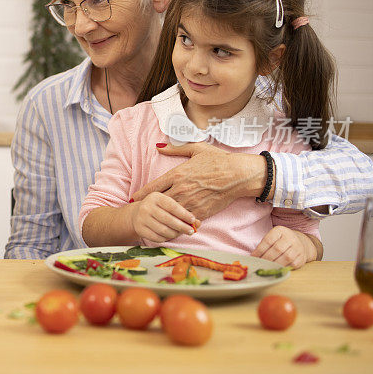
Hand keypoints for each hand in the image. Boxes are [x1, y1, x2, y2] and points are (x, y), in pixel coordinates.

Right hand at [129, 192, 197, 242]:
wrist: (136, 214)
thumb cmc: (158, 208)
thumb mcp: (168, 205)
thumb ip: (182, 212)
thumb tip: (198, 223)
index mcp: (155, 197)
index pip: (172, 206)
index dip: (184, 214)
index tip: (193, 220)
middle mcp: (147, 207)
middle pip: (168, 219)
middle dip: (182, 227)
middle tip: (191, 231)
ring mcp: (141, 218)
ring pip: (163, 230)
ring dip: (175, 234)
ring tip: (180, 233)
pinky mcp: (140, 229)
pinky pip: (157, 237)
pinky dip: (166, 238)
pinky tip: (170, 236)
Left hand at [131, 142, 265, 220]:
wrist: (239, 175)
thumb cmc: (218, 160)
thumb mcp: (196, 149)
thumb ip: (176, 149)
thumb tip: (159, 147)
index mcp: (178, 174)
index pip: (154, 186)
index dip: (142, 194)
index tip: (134, 198)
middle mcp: (181, 189)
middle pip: (158, 202)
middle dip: (148, 207)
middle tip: (140, 212)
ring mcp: (191, 202)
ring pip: (170, 213)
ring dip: (161, 217)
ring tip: (151, 222)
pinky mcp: (201, 211)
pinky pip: (185, 220)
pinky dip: (177, 223)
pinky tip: (171, 227)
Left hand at [251, 226, 315, 268]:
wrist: (300, 242)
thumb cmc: (281, 241)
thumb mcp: (272, 238)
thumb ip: (264, 245)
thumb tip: (254, 257)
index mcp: (280, 231)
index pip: (268, 241)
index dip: (259, 250)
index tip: (253, 257)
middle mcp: (291, 238)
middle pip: (277, 249)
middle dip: (266, 258)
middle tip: (260, 264)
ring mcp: (298, 248)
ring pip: (286, 258)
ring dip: (275, 264)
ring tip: (267, 267)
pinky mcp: (302, 257)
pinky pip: (293, 265)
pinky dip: (284, 268)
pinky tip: (277, 269)